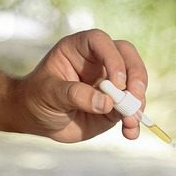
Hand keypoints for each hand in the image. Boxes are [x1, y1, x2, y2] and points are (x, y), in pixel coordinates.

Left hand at [12, 29, 147, 142]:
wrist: (39, 118)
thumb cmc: (39, 97)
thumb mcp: (50, 94)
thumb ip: (76, 95)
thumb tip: (107, 103)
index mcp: (80, 49)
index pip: (102, 42)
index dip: (113, 58)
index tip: (117, 82)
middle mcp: (99, 63)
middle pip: (128, 57)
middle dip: (137, 77)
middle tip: (135, 97)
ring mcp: (110, 85)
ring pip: (135, 85)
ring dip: (137, 104)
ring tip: (129, 123)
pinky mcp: (114, 106)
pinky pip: (130, 112)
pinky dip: (134, 123)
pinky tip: (130, 133)